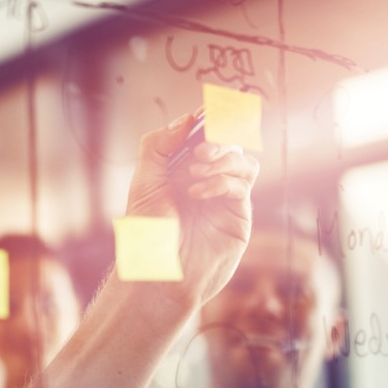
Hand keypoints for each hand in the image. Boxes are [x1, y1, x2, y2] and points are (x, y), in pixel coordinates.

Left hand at [125, 111, 258, 304]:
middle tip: (200, 150)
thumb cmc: (148, 232)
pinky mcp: (239, 214)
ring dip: (222, 159)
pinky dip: (223, 181)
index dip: (208, 120)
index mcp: (181, 168)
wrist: (160, 272)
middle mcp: (205, 179)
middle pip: (228, 142)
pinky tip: (198, 192)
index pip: (202, 134)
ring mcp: (224, 196)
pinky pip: (243, 184)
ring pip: (242, 160)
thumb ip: (159, 146)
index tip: (205, 114)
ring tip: (194, 175)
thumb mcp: (144, 182)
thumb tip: (187, 118)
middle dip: (217, 138)